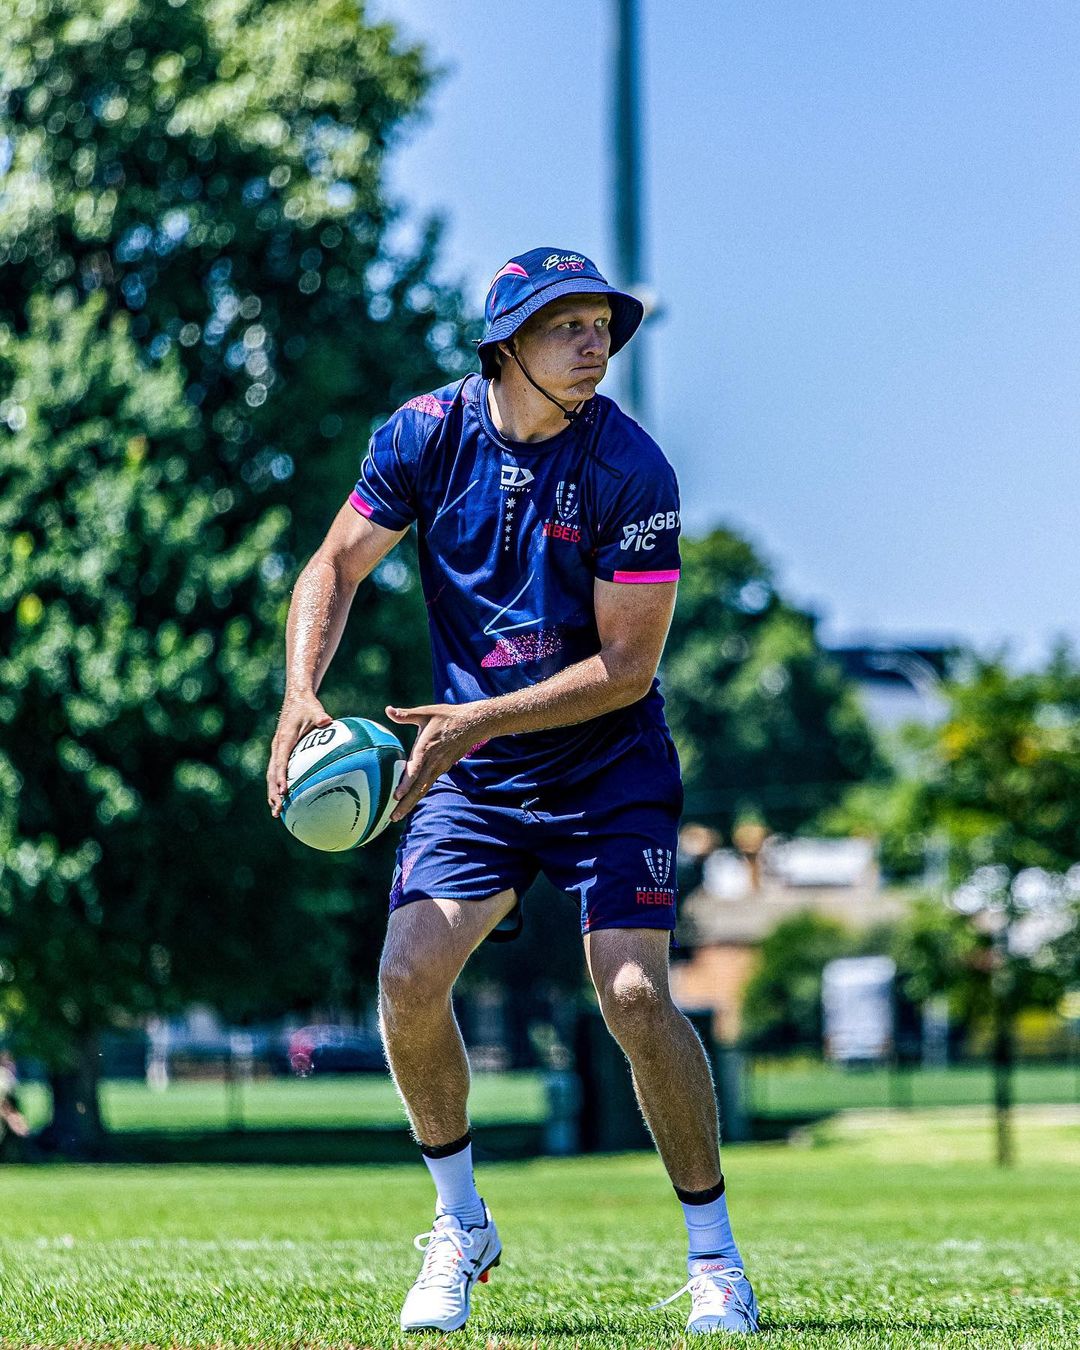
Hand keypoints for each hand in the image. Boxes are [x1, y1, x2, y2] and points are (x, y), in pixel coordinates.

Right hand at [267, 691, 332, 816]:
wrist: (296, 699)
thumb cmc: (307, 706)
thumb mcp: (314, 709)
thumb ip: (320, 716)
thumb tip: (327, 721)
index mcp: (284, 739)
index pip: (281, 762)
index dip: (281, 777)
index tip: (284, 792)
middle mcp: (277, 747)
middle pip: (272, 774)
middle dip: (274, 793)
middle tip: (278, 810)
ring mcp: (277, 750)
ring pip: (272, 776)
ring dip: (273, 794)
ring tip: (276, 811)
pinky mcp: (281, 752)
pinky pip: (277, 772)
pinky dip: (278, 786)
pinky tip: (285, 799)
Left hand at [386, 702, 482, 821]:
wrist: (473, 724)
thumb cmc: (447, 716)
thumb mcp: (426, 713)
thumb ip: (406, 715)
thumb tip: (388, 710)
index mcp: (426, 749)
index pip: (415, 770)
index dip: (406, 784)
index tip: (396, 796)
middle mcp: (433, 762)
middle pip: (418, 787)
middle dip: (405, 804)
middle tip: (392, 818)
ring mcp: (439, 767)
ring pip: (423, 789)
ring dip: (411, 803)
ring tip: (397, 815)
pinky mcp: (443, 768)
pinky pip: (428, 784)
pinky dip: (418, 794)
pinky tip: (410, 801)